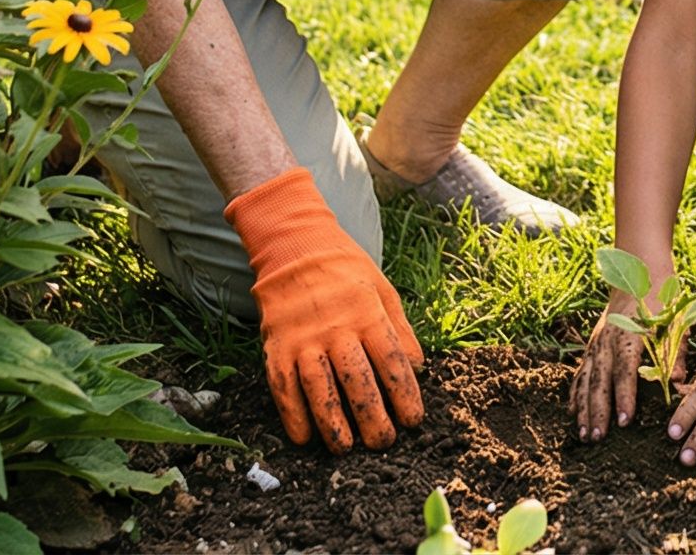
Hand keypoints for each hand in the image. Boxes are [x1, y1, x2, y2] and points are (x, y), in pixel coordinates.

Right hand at [224, 168, 425, 450]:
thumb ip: (401, 328)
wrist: (294, 246)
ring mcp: (303, 339)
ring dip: (333, 424)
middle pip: (357, 381)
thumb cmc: (346, 270)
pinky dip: (293, 414)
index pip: (391, 362)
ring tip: (345, 448)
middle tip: (383, 443)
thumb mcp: (383, 289)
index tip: (413, 420)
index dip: (404, 394)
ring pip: (319, 389)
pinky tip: (303, 438)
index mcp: (368, 314)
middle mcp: (336, 330)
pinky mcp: (276, 346)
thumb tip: (418, 367)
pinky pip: (284, 386)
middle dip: (372, 417)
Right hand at [569, 276, 673, 440]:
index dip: (624, 396)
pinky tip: (573, 414)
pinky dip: (575, 394)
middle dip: (598, 411)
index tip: (624, 421)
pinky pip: (580, 373)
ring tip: (584, 434)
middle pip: (600, 381)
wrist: (639, 274)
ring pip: (586, 380)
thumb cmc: (663, 302)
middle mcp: (608, 342)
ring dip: (584, 408)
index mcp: (630, 336)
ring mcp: (596, 344)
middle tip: (597, 437)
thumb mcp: (676, 324)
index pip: (625, 371)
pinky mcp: (592, 346)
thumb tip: (678, 383)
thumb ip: (674, 354)